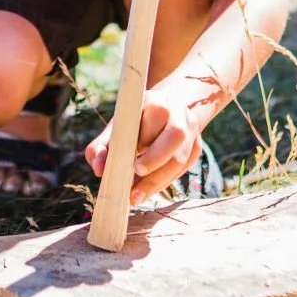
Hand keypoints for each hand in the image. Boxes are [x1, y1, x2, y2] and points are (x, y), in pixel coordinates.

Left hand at [84, 80, 205, 206]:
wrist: (163, 112)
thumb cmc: (132, 125)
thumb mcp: (114, 130)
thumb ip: (100, 147)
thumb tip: (99, 169)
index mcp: (155, 100)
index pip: (154, 116)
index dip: (145, 141)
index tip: (133, 166)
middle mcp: (177, 110)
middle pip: (175, 135)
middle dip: (155, 163)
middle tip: (134, 186)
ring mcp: (191, 127)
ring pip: (182, 157)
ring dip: (159, 180)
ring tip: (137, 196)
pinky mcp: (197, 145)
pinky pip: (185, 167)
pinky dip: (166, 181)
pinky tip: (150, 188)